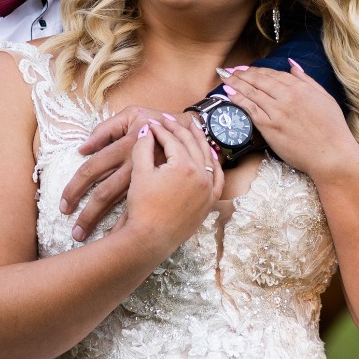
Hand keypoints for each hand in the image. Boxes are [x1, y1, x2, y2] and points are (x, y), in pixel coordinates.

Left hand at [61, 105, 181, 240]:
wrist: (192, 131)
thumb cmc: (156, 120)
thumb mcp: (132, 114)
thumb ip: (105, 128)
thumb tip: (83, 148)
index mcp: (124, 146)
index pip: (92, 169)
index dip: (74, 187)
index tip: (63, 204)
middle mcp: (134, 166)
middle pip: (103, 194)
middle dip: (86, 215)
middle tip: (74, 232)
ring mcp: (148, 181)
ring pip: (121, 207)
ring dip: (104, 225)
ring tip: (88, 238)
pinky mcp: (160, 189)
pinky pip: (143, 210)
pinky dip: (128, 226)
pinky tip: (117, 240)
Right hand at [120, 113, 222, 255]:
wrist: (150, 239)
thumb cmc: (143, 208)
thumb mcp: (140, 174)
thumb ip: (144, 147)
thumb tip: (146, 130)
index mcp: (185, 166)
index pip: (173, 140)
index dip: (160, 129)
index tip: (151, 123)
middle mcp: (202, 175)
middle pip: (192, 144)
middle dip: (179, 129)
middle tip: (169, 119)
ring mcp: (208, 189)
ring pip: (208, 157)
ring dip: (200, 141)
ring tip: (192, 128)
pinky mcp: (209, 202)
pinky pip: (218, 178)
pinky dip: (214, 164)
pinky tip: (210, 155)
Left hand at [222, 61, 358, 181]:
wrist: (331, 155)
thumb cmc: (333, 129)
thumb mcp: (325, 97)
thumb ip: (307, 80)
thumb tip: (292, 65)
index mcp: (301, 88)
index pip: (273, 74)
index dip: (257, 70)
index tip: (246, 68)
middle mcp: (287, 96)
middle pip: (259, 80)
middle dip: (242, 73)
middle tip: (230, 70)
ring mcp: (277, 112)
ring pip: (251, 92)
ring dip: (236, 83)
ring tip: (225, 77)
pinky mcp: (270, 128)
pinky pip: (250, 109)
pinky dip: (238, 100)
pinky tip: (230, 93)